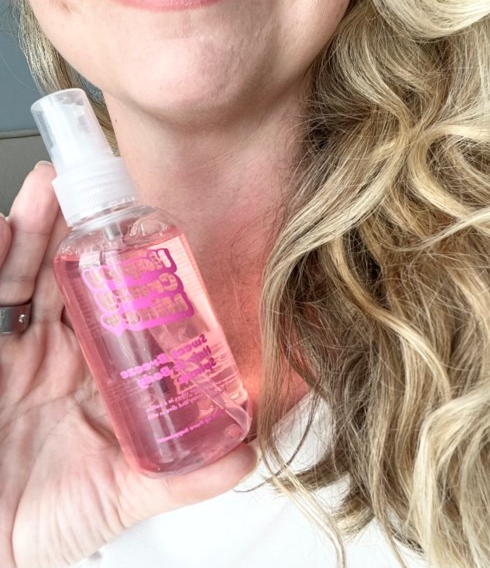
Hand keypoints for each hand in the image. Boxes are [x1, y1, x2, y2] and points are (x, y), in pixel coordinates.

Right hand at [0, 163, 256, 567]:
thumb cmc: (45, 520)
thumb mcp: (117, 497)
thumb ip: (177, 479)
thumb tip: (245, 455)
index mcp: (101, 374)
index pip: (122, 308)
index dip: (133, 272)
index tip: (150, 237)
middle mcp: (62, 353)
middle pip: (73, 277)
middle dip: (82, 231)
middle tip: (100, 196)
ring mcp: (20, 350)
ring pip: (27, 275)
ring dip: (37, 228)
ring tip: (50, 189)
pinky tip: (3, 230)